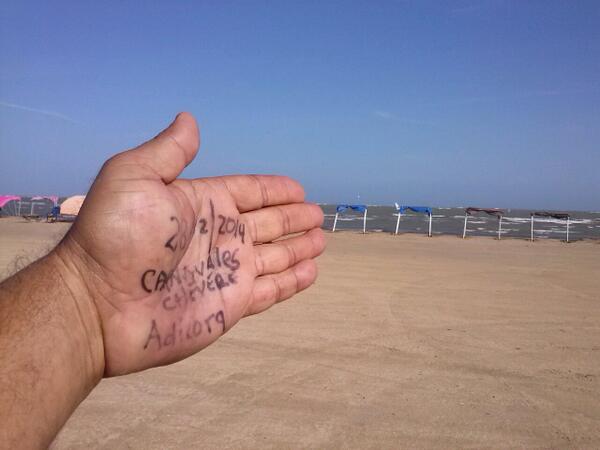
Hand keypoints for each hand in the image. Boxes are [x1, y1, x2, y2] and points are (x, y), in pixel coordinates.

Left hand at [58, 113, 324, 375]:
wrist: (100, 305)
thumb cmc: (117, 236)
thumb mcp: (135, 178)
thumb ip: (169, 151)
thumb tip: (189, 119)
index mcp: (204, 203)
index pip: (249, 192)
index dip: (274, 190)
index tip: (299, 189)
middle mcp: (220, 235)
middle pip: (268, 223)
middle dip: (293, 218)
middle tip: (317, 215)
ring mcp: (227, 271)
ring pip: (275, 256)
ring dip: (298, 249)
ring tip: (320, 241)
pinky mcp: (232, 304)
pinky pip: (272, 290)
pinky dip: (292, 283)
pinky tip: (310, 273)